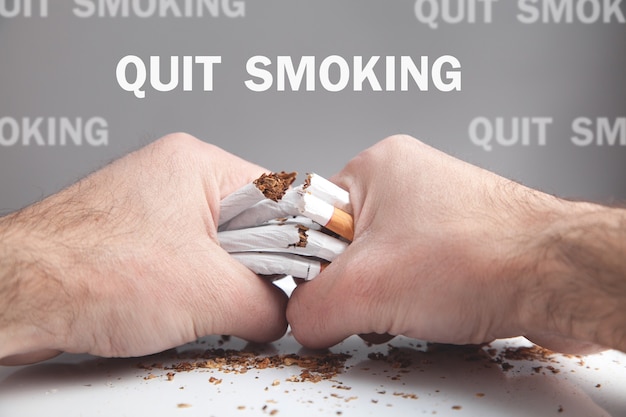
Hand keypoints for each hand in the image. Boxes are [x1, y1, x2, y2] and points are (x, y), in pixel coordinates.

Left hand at [0, 133, 287, 364]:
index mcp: (198, 164)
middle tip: (252, 297)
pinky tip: (181, 309)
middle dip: (255, 268)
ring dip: (222, 283)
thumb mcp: (208, 293)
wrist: (15, 297)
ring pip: (218, 249)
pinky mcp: (136, 240)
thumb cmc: (86, 271)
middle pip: (250, 225)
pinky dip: (195, 290)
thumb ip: (267, 304)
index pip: (280, 195)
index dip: (301, 236)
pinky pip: (188, 263)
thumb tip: (283, 315)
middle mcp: (174, 179)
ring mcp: (153, 208)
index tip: (315, 268)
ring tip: (205, 305)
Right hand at [288, 135, 625, 353]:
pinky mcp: (458, 239)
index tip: (323, 288)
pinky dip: (415, 299)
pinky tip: (433, 308)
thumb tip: (300, 319)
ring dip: (387, 297)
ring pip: (383, 266)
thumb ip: (310, 307)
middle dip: (357, 286)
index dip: (313, 262)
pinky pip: (414, 274)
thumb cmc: (485, 255)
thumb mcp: (366, 289)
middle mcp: (408, 182)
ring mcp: (437, 210)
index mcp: (377, 167)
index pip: (313, 217)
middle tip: (377, 299)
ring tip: (414, 303)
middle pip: (348, 247)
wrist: (559, 278)